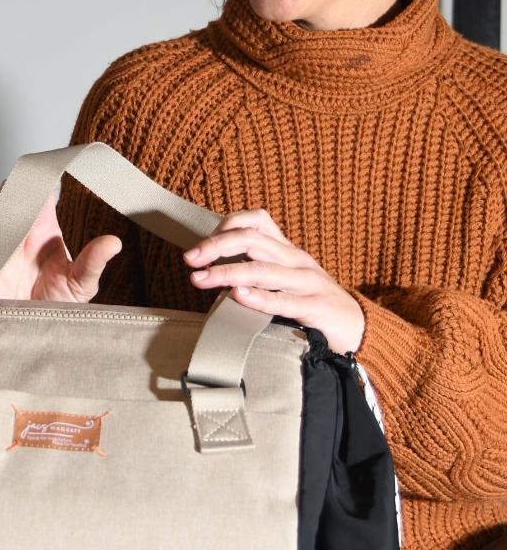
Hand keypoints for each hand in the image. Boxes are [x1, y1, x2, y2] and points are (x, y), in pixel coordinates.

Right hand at [0, 184, 121, 301]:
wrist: (31, 339)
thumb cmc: (56, 309)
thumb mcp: (80, 285)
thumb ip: (92, 262)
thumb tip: (114, 243)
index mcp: (44, 230)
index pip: (39, 193)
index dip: (38, 183)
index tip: (41, 185)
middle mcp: (20, 233)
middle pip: (8, 194)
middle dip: (10, 192)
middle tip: (20, 201)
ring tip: (7, 223)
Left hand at [183, 209, 364, 353]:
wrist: (360, 328)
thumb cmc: (314, 303)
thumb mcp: (286, 279)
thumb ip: (257, 270)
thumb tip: (211, 272)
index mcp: (287, 250)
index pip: (256, 220)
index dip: (226, 226)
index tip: (201, 246)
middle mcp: (296, 260)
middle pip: (252, 240)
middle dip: (216, 247)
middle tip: (190, 259)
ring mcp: (308, 282)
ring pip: (262, 269)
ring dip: (226, 273)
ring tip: (199, 279)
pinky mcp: (317, 308)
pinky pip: (284, 301)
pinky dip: (259, 298)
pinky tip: (237, 296)